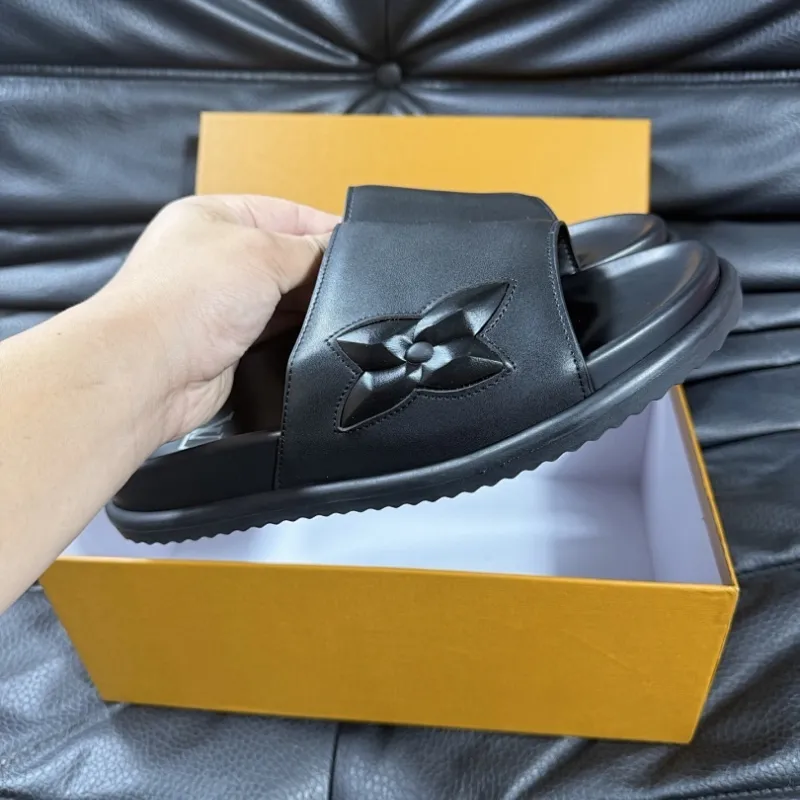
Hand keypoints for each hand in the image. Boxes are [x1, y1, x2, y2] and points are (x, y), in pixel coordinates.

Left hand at [95, 195, 336, 443]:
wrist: (149, 371)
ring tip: (337, 311)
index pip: (283, 212)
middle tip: (353, 284)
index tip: (360, 245)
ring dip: (304, 305)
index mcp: (213, 216)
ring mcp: (218, 304)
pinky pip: (272, 334)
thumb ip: (307, 250)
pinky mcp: (226, 345)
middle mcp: (213, 258)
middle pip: (282, 256)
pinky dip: (294, 334)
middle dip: (315, 270)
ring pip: (279, 298)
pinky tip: (317, 336)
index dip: (322, 227)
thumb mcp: (262, 254)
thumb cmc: (187, 300)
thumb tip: (338, 250)